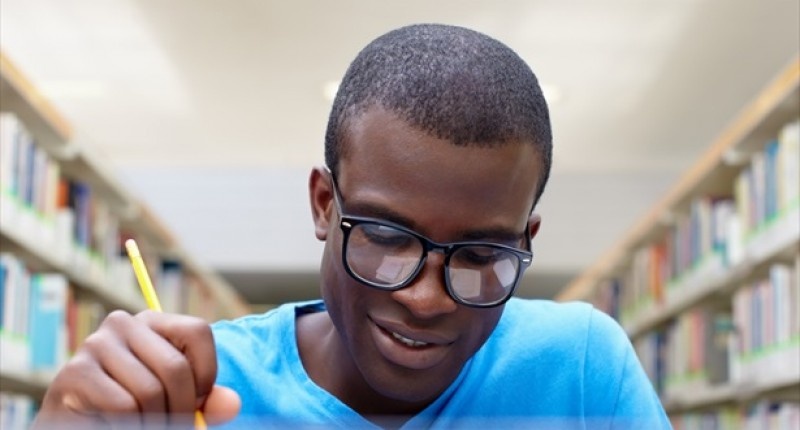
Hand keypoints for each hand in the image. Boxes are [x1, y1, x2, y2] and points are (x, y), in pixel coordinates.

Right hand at [32, 310, 240, 427]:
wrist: (78, 422)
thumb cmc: (134, 408)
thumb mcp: (176, 400)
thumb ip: (206, 401)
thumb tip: (231, 405)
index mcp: (153, 321)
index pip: (197, 331)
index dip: (206, 373)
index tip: (198, 402)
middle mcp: (123, 323)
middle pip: (175, 367)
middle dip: (182, 408)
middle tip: (174, 425)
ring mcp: (96, 344)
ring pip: (149, 391)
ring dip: (155, 421)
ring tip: (146, 425)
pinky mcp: (75, 372)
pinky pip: (123, 406)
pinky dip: (131, 425)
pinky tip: (118, 423)